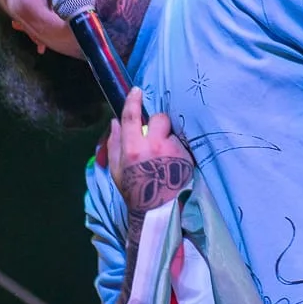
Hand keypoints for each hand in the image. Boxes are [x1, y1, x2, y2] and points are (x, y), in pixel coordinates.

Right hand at [107, 86, 193, 215]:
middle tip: (155, 137)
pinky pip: (182, 145)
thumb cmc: (134, 191)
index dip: (133, 100)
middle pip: (159, 118)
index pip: (132, 117)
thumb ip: (114, 145)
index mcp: (133, 149)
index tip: (137, 90)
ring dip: (168, 139)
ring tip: (165, 157)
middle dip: (157, 124)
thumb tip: (115, 122)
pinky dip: (178, 151)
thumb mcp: (117, 171)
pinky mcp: (188, 158)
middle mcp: (154, 146)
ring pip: (172, 132)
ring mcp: (173, 151)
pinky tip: (174, 165)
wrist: (158, 213)